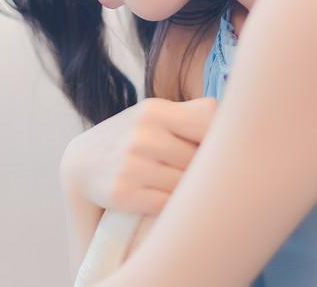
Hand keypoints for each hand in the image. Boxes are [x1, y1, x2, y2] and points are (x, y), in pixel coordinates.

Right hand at [60, 96, 219, 215]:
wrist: (80, 164)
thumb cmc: (131, 139)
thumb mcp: (153, 115)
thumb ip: (192, 113)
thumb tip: (236, 122)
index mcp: (154, 109)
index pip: (210, 122)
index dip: (219, 139)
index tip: (215, 151)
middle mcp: (142, 134)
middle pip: (201, 159)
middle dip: (204, 170)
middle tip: (202, 178)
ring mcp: (132, 164)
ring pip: (186, 185)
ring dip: (189, 192)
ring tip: (186, 192)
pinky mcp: (123, 192)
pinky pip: (168, 205)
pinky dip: (172, 208)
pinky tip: (169, 205)